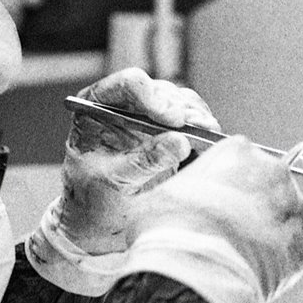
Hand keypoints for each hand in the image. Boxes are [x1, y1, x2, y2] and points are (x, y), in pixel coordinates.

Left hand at [56, 68, 220, 252]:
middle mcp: (124, 104)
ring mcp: (148, 113)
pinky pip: (191, 115)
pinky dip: (202, 125)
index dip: (152, 97)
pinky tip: (208, 137)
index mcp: (97, 107)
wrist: (102, 217)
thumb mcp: (113, 181)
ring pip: (180, 100)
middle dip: (180, 110)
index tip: (173, 119)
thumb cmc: (94, 197)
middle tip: (196, 129)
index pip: (126, 85)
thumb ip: (144, 161)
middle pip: (159, 91)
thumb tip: (179, 143)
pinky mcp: (169, 127)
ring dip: (196, 116)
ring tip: (206, 132)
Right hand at [126, 135, 302, 302]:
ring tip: (240, 252)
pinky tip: (254, 269)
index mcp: (238, 151)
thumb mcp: (156, 195)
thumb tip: (170, 201)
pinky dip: (278, 259)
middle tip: (229, 229)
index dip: (224, 183)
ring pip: (283, 213)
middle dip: (250, 203)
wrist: (194, 274)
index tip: (215, 201)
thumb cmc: (169, 231)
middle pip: (266, 182)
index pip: (237, 159)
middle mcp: (273, 170)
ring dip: (267, 229)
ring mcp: (293, 207)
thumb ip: (175, 189)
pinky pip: (292, 247)